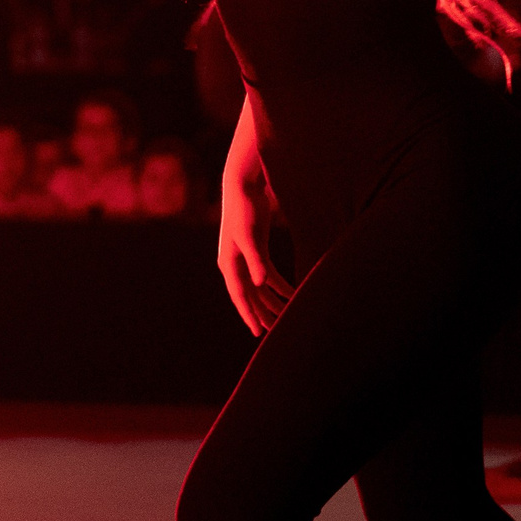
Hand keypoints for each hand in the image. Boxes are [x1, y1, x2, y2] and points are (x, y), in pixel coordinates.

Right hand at [217, 175, 294, 335]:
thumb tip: (260, 284)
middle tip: (274, 332)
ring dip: (271, 302)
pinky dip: (278, 285)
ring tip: (286, 317)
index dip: (249, 314)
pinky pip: (267, 274)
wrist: (242, 187)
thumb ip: (256, 261)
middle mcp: (235, 264)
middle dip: (261, 313)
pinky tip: (291, 294)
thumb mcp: (250, 237)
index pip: (240, 296)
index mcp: (229, 264)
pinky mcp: (257, 250)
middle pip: (249, 296)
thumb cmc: (244, 211)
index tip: (257, 332)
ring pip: (259, 287)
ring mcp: (246, 258)